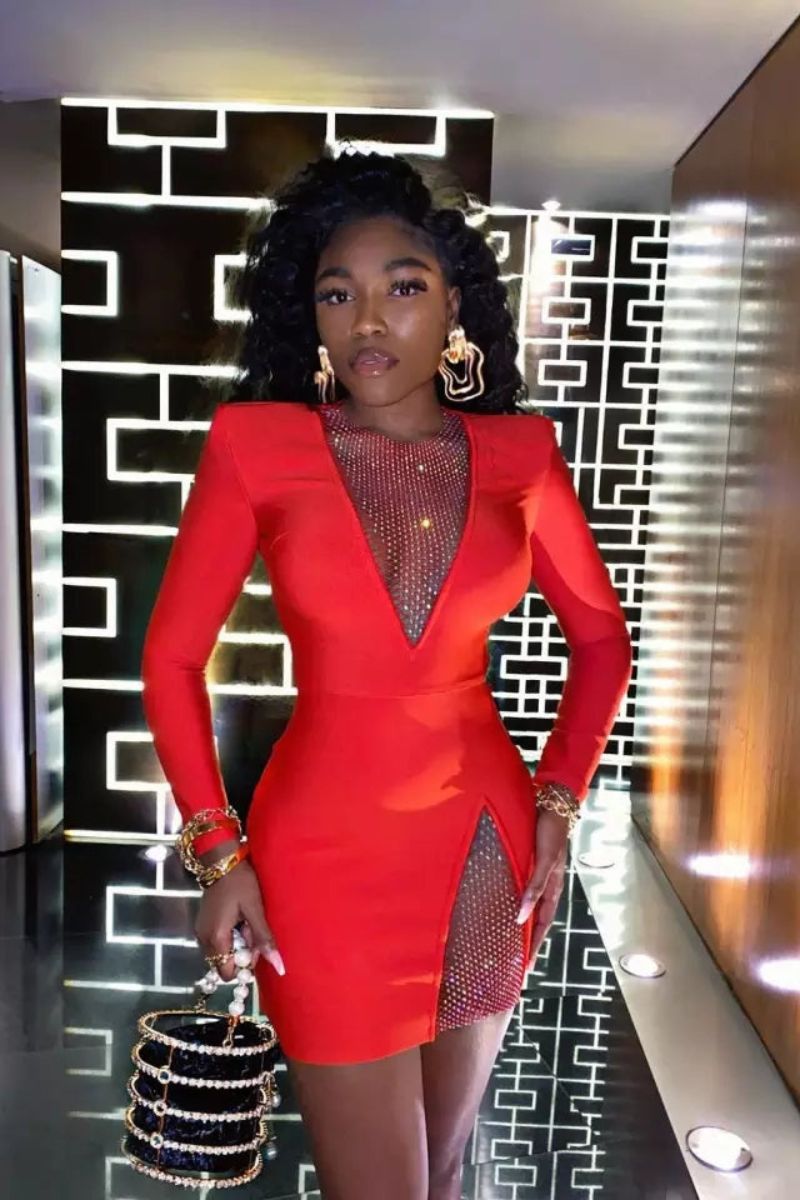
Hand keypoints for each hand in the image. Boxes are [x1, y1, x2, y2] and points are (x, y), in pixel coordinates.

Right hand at [194, 844, 285, 980]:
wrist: (222, 861)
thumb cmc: (241, 883)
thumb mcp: (255, 910)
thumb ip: (264, 939)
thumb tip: (279, 966)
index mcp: (216, 938)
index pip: (227, 973)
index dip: (244, 966)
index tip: (255, 948)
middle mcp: (204, 939)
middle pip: (223, 964)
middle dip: (241, 954)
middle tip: (252, 931)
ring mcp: (201, 932)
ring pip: (221, 953)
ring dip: (236, 945)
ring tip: (245, 923)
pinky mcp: (203, 924)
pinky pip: (217, 942)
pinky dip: (229, 937)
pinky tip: (238, 920)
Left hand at [515, 809, 568, 969]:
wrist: (553, 804)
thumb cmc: (550, 831)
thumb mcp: (544, 860)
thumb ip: (534, 886)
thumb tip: (521, 915)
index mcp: (553, 888)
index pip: (542, 925)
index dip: (534, 946)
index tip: (526, 966)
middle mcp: (546, 885)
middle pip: (536, 920)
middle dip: (527, 940)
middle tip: (514, 961)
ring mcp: (538, 876)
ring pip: (529, 906)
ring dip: (520, 923)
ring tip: (506, 939)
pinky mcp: (530, 865)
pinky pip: (522, 891)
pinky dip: (515, 903)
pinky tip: (503, 906)